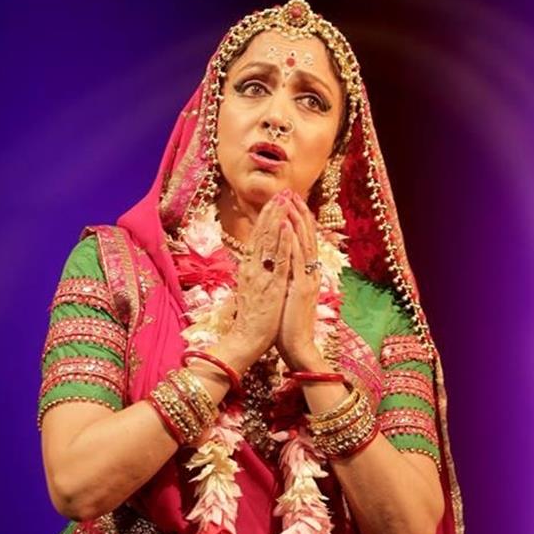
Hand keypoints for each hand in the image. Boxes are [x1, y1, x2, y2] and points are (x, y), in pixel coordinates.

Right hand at [225, 193, 292, 364]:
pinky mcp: (272, 287)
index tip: (275, 201)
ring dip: (278, 219)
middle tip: (282, 192)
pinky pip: (278, 261)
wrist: (246, 341)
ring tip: (285, 200)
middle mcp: (252, 268)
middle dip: (272, 212)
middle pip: (262, 234)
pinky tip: (287, 228)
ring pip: (270, 242)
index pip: (257, 238)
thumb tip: (256, 264)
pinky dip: (283, 243)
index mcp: (248, 269)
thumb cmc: (252, 320)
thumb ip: (254, 275)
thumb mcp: (252, 291)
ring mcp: (262, 276)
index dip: (266, 218)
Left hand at [275, 193, 321, 367]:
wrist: (298, 348)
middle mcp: (311, 274)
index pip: (305, 242)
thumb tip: (283, 267)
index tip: (290, 203)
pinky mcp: (300, 289)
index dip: (299, 221)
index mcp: (307, 275)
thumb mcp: (289, 297)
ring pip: (304, 244)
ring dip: (297, 220)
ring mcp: (307, 280)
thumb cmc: (290, 326)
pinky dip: (293, 242)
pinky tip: (288, 226)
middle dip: (299, 213)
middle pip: (307, 237)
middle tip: (290, 192)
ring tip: (290, 200)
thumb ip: (289, 280)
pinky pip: (297, 260)